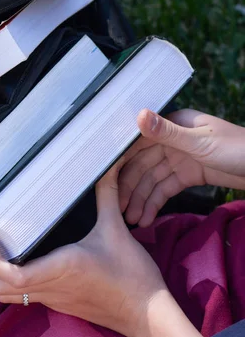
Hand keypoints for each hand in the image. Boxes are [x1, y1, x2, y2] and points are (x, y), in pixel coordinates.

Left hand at [0, 163, 202, 336]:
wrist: (148, 314)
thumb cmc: (133, 277)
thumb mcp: (117, 229)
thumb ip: (106, 194)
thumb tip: (105, 167)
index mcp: (62, 268)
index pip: (11, 275)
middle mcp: (52, 286)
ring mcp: (53, 298)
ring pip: (6, 296)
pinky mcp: (58, 302)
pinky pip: (20, 296)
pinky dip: (3, 280)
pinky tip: (8, 260)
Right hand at [120, 109, 244, 227]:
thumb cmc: (238, 148)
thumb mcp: (200, 142)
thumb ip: (167, 132)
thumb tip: (138, 115)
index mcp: (173, 124)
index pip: (138, 141)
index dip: (121, 160)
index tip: (105, 179)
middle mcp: (171, 139)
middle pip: (142, 164)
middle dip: (129, 186)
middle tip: (117, 209)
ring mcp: (179, 158)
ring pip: (152, 179)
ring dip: (140, 199)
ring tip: (130, 220)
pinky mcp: (187, 175)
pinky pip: (166, 189)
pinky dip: (155, 203)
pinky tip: (146, 217)